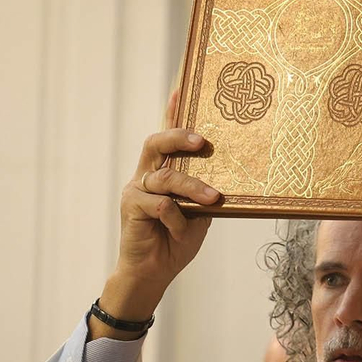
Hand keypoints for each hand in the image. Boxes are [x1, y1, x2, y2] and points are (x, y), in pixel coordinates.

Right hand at [96, 94, 220, 337]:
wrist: (154, 273)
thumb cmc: (176, 241)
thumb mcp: (199, 214)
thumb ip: (205, 192)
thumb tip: (230, 177)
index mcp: (163, 172)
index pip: (167, 136)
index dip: (172, 112)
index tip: (181, 87)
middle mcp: (146, 174)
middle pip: (157, 142)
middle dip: (179, 136)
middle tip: (201, 141)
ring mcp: (136, 189)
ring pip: (165, 176)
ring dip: (192, 188)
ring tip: (212, 199)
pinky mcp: (131, 207)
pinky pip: (159, 204)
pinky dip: (176, 218)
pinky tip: (180, 231)